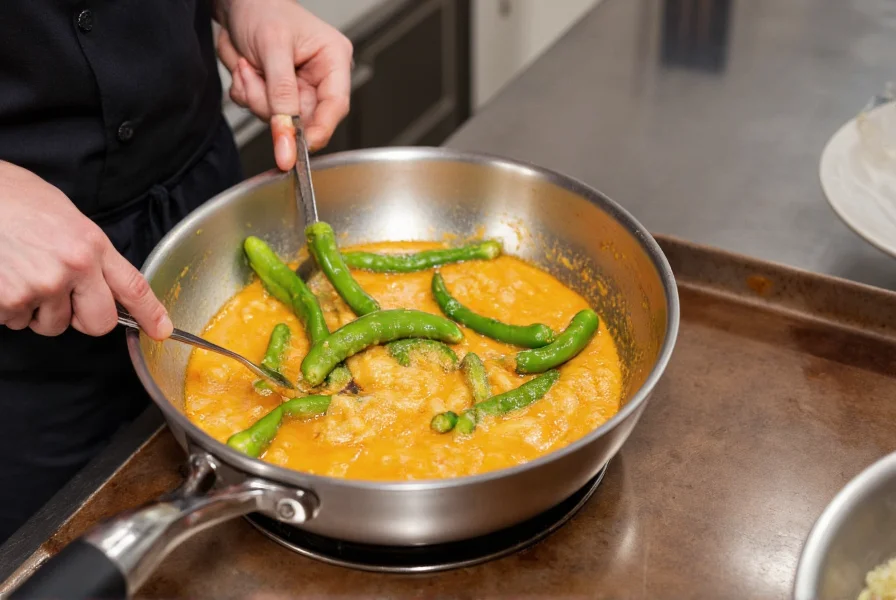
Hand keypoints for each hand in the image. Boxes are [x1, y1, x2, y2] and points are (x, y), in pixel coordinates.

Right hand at [0, 162, 172, 338]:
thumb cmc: (14, 200)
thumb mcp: (66, 218)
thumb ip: (90, 253)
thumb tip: (103, 283)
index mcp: (91, 244)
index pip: (133, 287)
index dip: (150, 313)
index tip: (161, 329)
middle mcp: (72, 268)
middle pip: (99, 323)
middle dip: (83, 318)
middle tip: (64, 298)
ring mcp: (40, 287)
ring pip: (53, 326)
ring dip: (39, 311)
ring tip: (22, 274)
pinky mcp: (8, 302)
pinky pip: (17, 322)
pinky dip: (9, 308)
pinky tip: (4, 278)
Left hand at [216, 0, 352, 169]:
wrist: (236, 2)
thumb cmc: (262, 9)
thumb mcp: (273, 48)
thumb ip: (281, 95)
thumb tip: (289, 138)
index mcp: (334, 61)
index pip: (336, 107)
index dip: (317, 131)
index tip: (295, 149)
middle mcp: (320, 79)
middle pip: (303, 119)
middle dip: (272, 105)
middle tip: (253, 76)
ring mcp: (298, 89)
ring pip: (278, 119)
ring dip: (254, 96)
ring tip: (248, 65)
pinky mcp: (277, 95)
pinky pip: (260, 112)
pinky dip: (246, 93)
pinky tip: (246, 70)